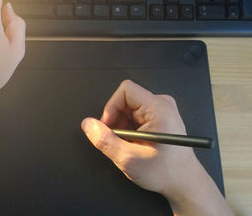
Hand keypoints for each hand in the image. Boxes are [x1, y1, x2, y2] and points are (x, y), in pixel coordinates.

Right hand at [81, 80, 234, 215]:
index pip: (126, 90)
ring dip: (122, 126)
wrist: (185, 183)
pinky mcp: (159, 116)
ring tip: (129, 145)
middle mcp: (161, 104)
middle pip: (125, 100)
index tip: (109, 128)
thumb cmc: (164, 172)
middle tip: (119, 141)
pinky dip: (129, 129)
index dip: (111, 107)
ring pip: (128, 108)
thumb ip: (105, 140)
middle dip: (116, 120)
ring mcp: (161, 110)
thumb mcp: (129, 159)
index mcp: (159, 108)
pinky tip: (135, 144)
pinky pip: (135, 115)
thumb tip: (87, 124)